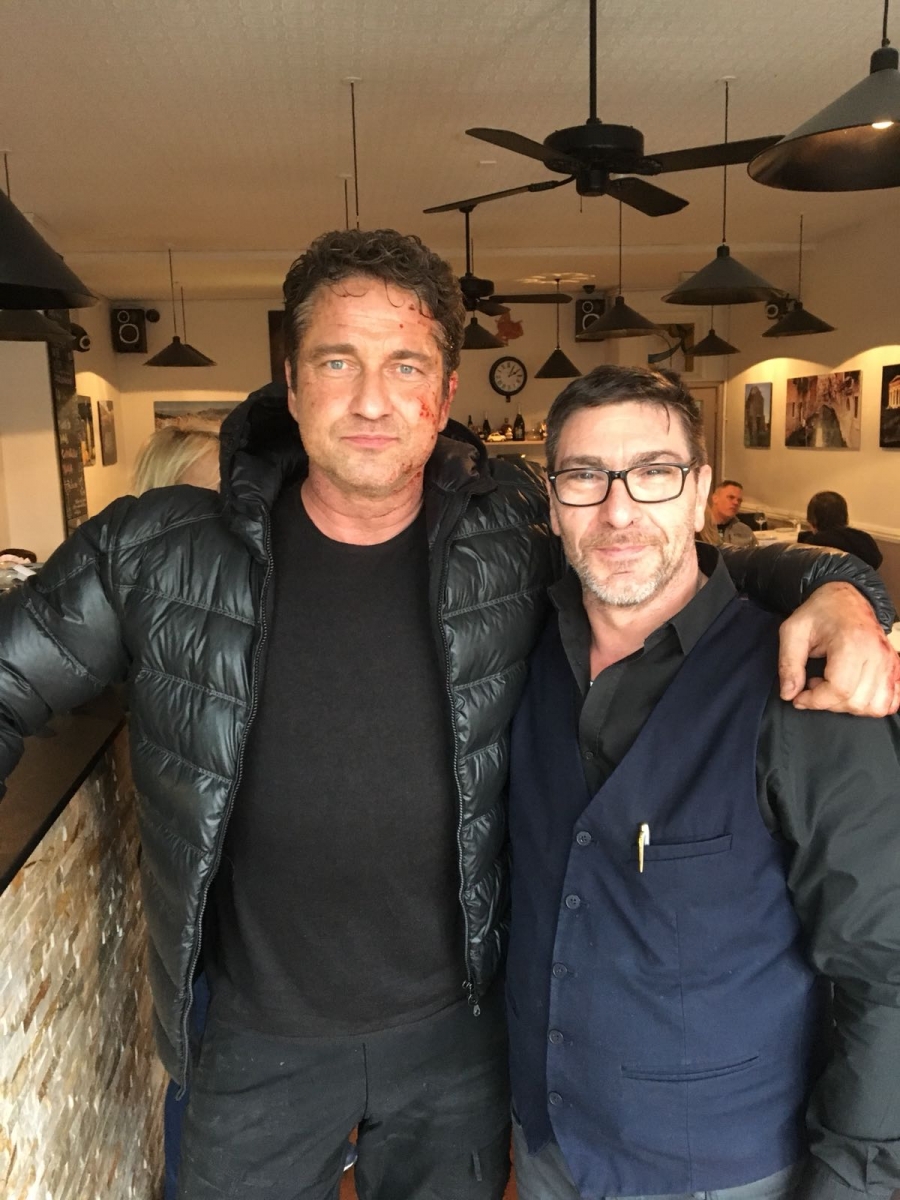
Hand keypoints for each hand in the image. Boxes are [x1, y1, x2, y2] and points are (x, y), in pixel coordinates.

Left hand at [778, 582, 899, 715]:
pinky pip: (891, 701)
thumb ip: (788, 664)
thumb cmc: (818, 613)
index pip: (839, 689)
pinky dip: (872, 705)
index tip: (799, 697)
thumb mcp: (792, 631)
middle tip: (813, 684)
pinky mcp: (895, 667)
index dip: (815, 700)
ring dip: (849, 706)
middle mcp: (877, 653)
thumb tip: (788, 694)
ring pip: (875, 706)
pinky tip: (853, 692)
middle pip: (856, 701)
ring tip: (832, 686)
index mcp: (852, 642)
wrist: (845, 598)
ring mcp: (890, 661)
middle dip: (828, 703)